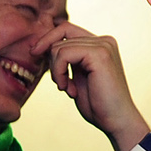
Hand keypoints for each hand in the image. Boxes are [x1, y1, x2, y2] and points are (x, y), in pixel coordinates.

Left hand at [43, 24, 148, 150]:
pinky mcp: (99, 54)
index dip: (48, 39)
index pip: (66, 29)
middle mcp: (104, 40)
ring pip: (59, 46)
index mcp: (100, 44)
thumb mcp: (77, 77)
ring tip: (66, 89)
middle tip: (56, 81)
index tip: (34, 54)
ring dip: (56, 71)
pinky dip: (59, 72)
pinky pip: (63, 54)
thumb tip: (42, 47)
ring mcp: (103, 45)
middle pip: (61, 32)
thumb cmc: (98, 105)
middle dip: (49, 55)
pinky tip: (68, 89)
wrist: (116, 121)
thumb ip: (67, 60)